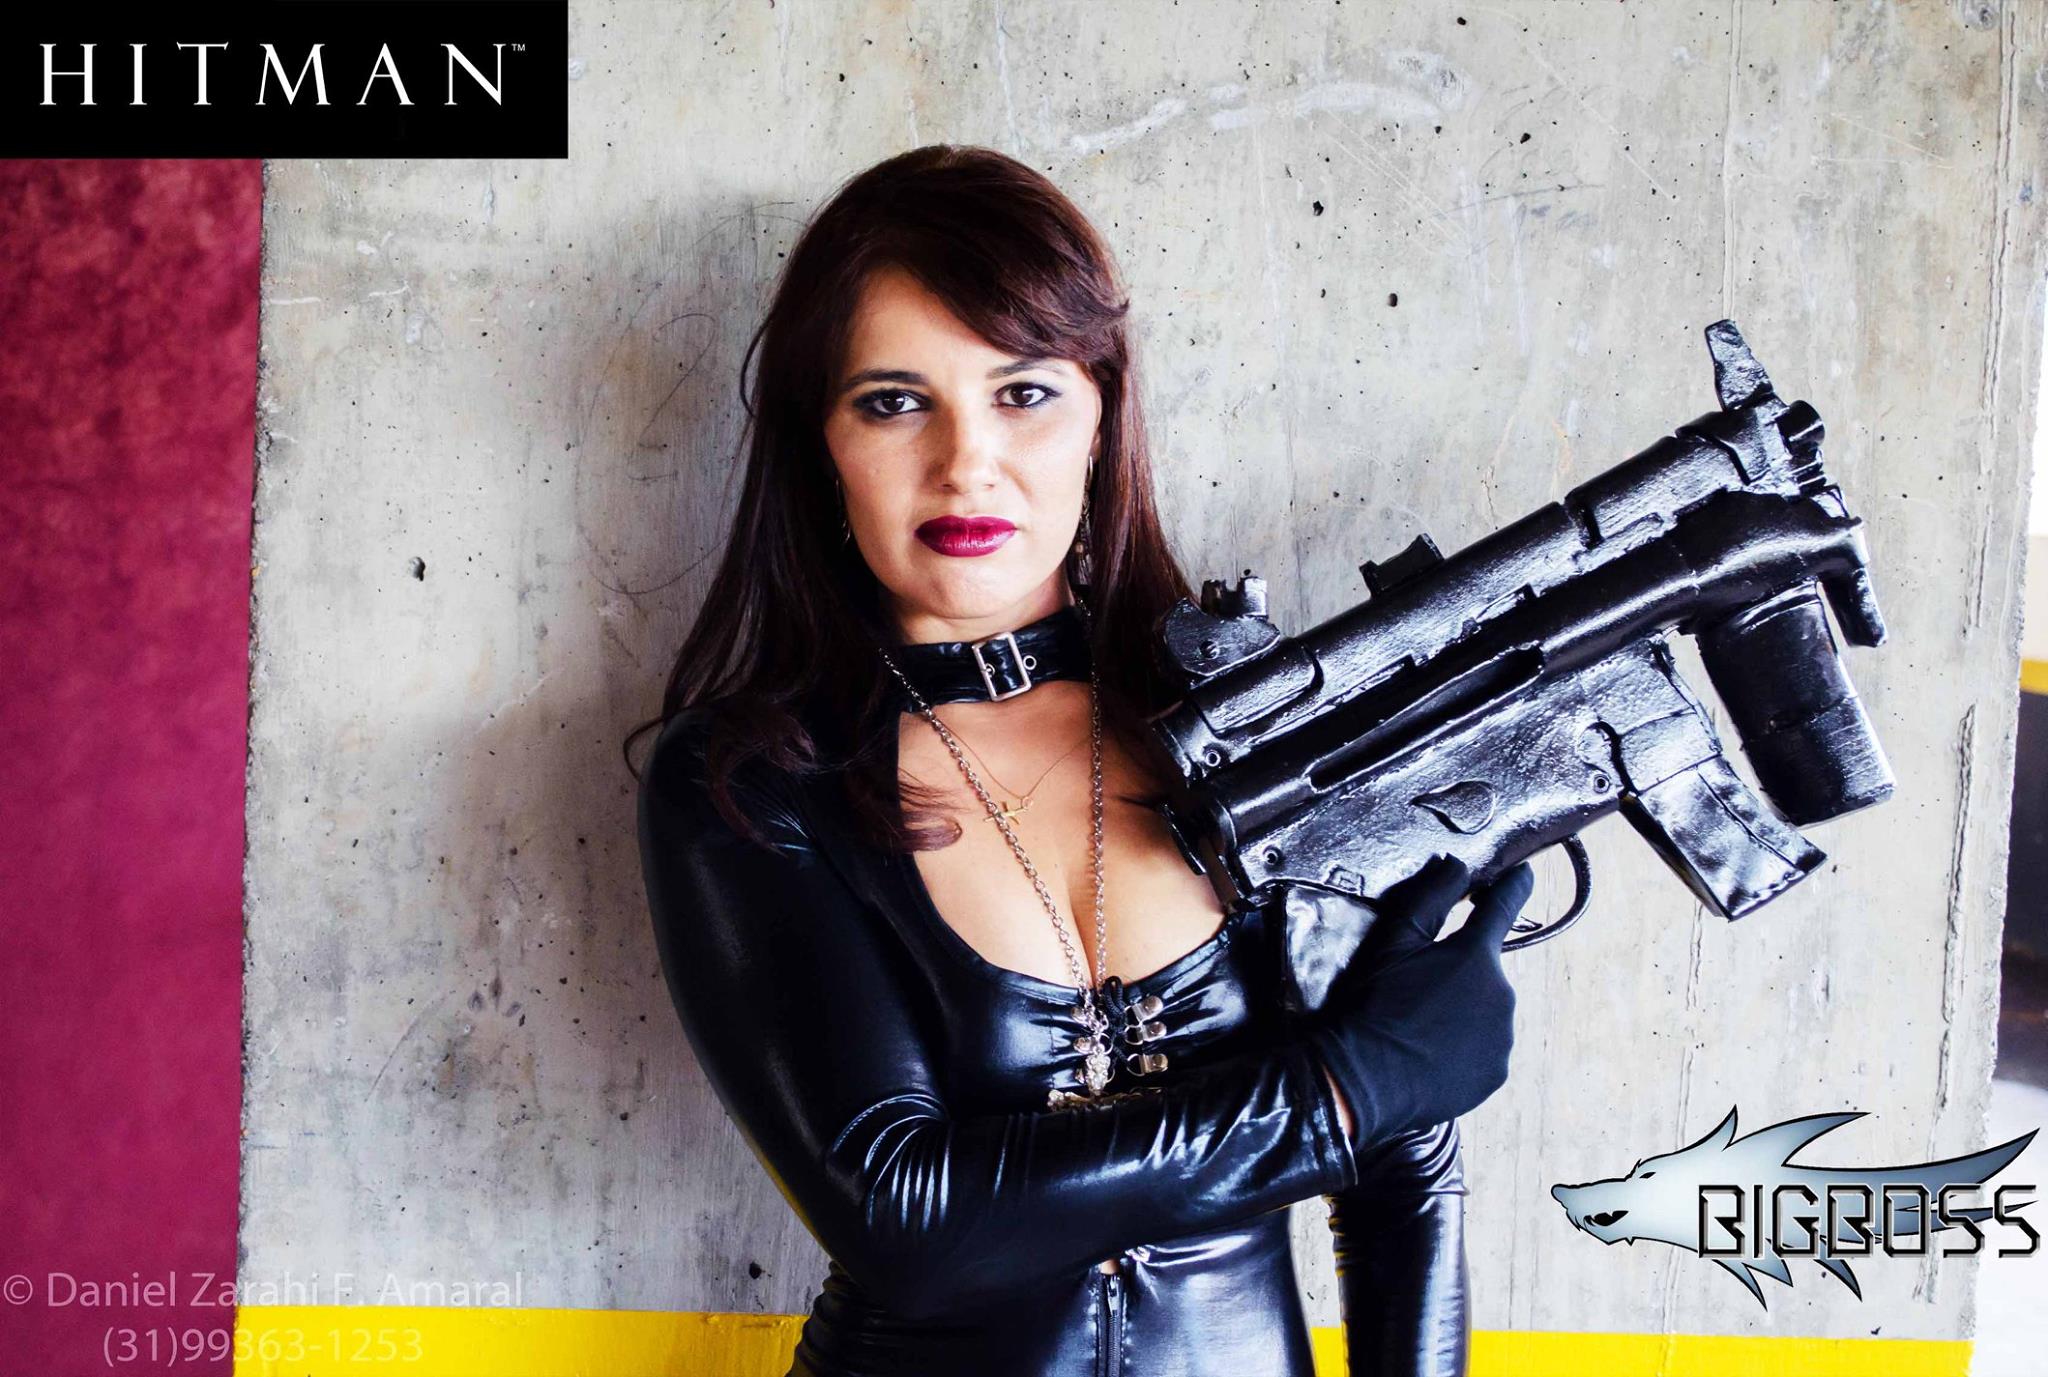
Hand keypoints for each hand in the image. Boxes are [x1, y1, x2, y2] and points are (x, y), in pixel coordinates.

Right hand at [1304, 856, 1533, 1150]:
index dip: (1514, 887)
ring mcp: (1502, 1037)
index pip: (1504, 908)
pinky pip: (1485, 1050)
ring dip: (1464, 1012)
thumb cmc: (1374, 1005)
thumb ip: (1429, 898)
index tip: (1523, 874)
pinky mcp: (1495, 1073)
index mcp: (1476, 956)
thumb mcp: (1392, 942)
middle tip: (1418, 990)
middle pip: (1486, 971)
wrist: (1364, 1080)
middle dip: (1460, 973)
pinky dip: (1464, 1047)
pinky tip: (1431, 1053)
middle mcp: (1502, 994)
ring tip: (1421, 1027)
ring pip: (1487, 1012)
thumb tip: (1456, 866)